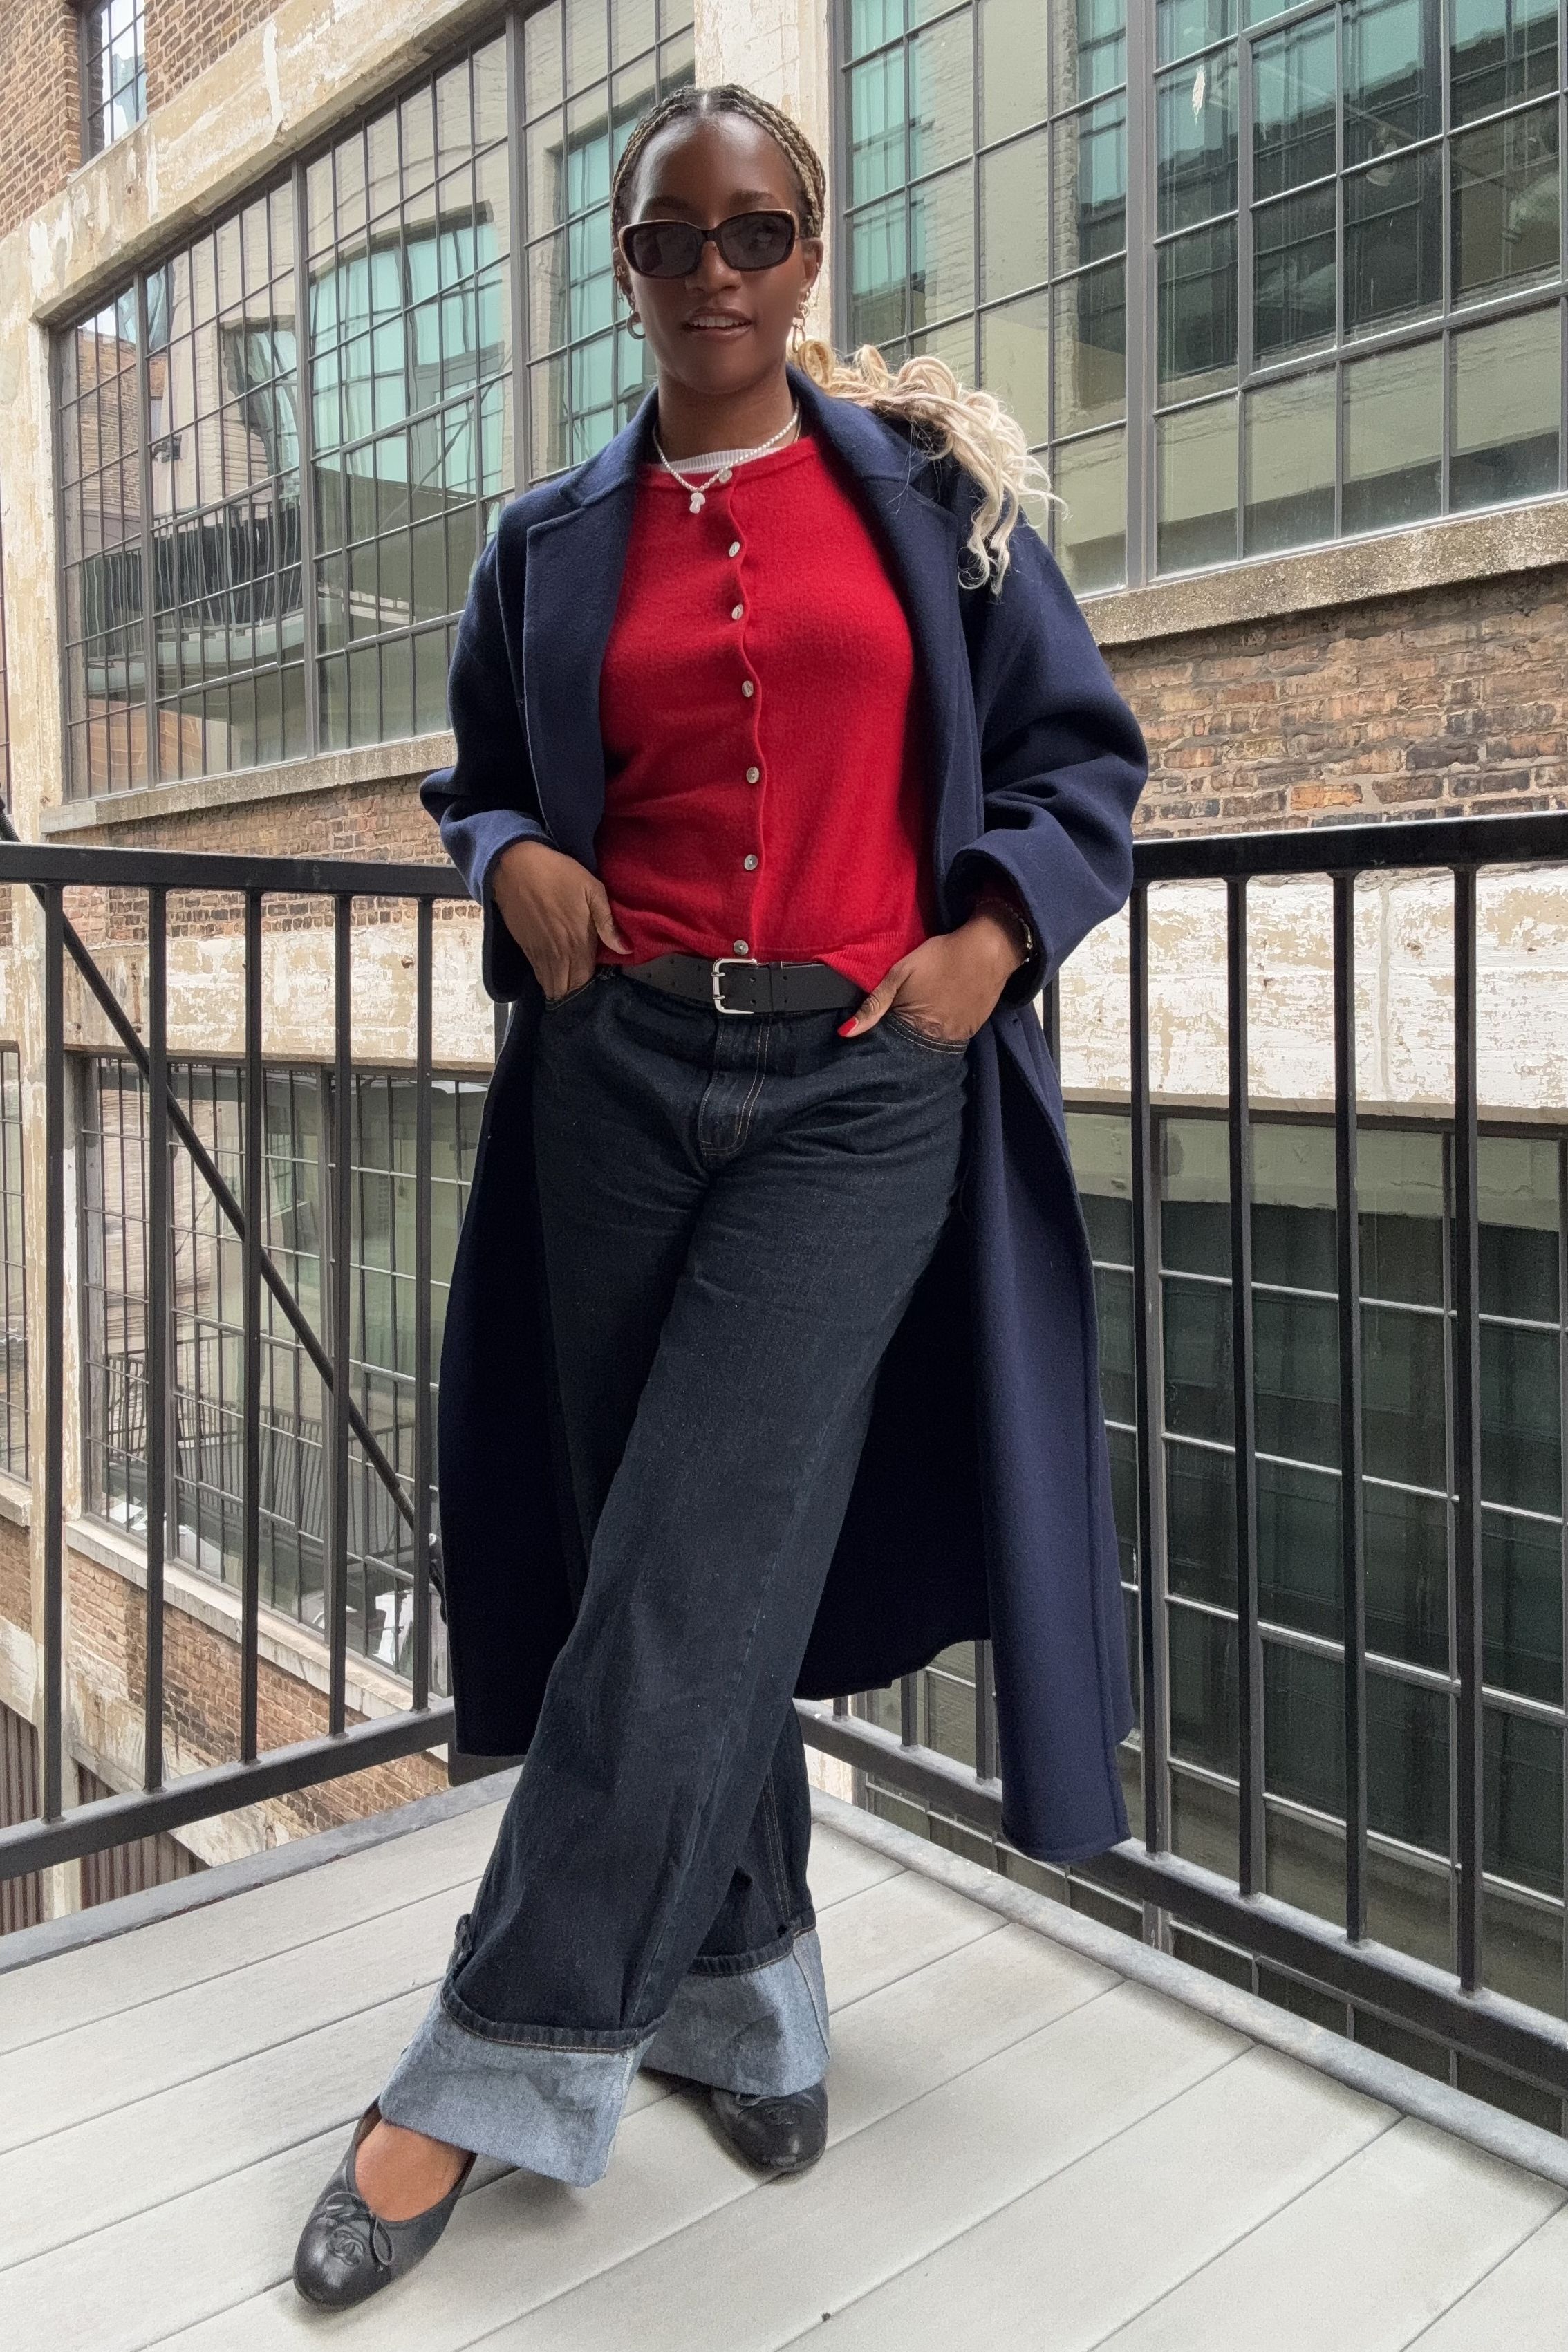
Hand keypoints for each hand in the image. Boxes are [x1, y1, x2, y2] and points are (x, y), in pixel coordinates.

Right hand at [491, 839, 629, 1000]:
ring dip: (561, 988)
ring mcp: (539, 954)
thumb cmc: (559, 874)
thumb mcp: (592, 890)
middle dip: (576, 991)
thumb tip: (626, 950)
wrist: (516, 867)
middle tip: (584, 984)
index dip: (592, 984)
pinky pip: (538, 975)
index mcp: (578, 943)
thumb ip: (608, 923)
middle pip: (568, 988)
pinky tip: (554, 973)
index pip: (586, 980)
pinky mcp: (525, 949)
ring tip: (569, 984)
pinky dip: (547, 979)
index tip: (597, 979)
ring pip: (551, 986)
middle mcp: (558, 954)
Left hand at [838, 909, 1027, 1044]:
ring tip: (926, 1007)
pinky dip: (943, 1029)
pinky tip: (943, 1008)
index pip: (889, 1043)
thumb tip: (846, 1033)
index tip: (883, 1021)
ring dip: (924, 1032)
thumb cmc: (941, 956)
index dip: (883, 1032)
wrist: (988, 949)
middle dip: (902, 1034)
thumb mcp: (900, 973)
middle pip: (909, 1046)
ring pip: (931, 1044)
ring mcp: (956, 1037)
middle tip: (907, 1009)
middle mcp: (935, 1040)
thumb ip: (874, 1004)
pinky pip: (951, 1038)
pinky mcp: (972, 1031)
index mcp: (913, 1026)